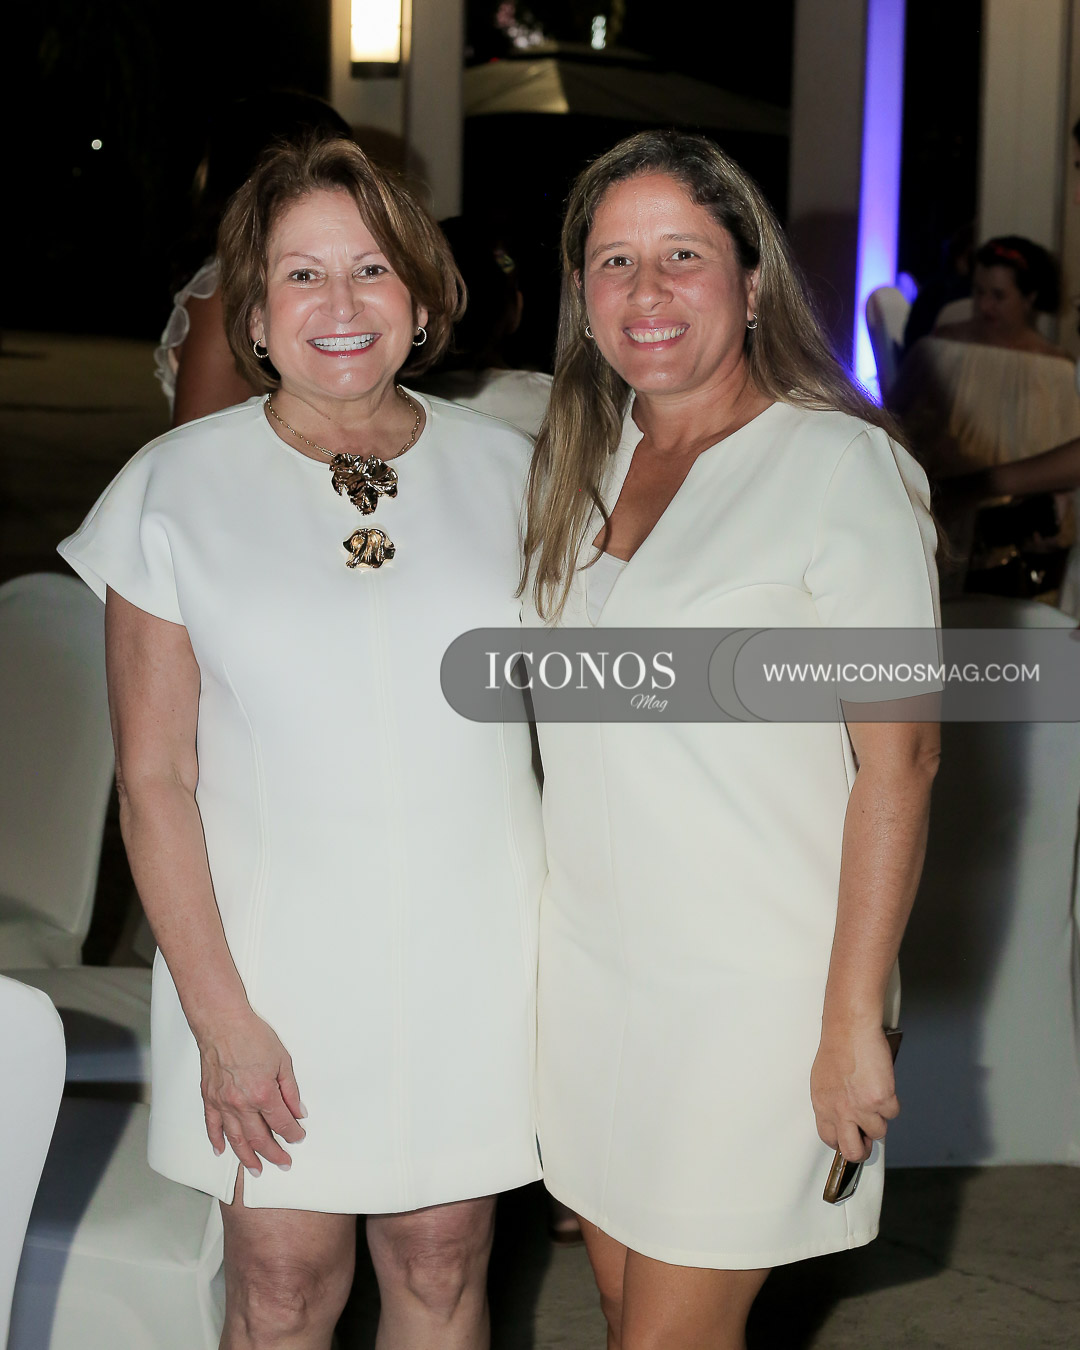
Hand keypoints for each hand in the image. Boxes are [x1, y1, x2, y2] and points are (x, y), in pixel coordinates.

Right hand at [197, 1008, 305, 1173]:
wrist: (223, 1023)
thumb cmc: (253, 1036)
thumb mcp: (283, 1060)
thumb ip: (291, 1090)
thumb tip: (299, 1111)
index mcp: (263, 1094)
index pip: (282, 1123)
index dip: (293, 1134)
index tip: (298, 1138)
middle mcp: (242, 1104)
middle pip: (260, 1138)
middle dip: (274, 1154)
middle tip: (283, 1163)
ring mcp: (223, 1104)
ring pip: (236, 1140)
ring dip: (247, 1157)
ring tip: (256, 1170)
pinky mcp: (209, 1099)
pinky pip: (212, 1126)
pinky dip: (217, 1141)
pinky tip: (222, 1151)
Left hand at [810, 1023, 898, 1163]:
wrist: (850, 1029)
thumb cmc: (838, 1047)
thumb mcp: (823, 1080)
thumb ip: (832, 1102)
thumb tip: (842, 1117)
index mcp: (822, 1106)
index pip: (829, 1139)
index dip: (842, 1142)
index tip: (850, 1139)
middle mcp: (840, 1111)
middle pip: (852, 1151)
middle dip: (862, 1150)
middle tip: (867, 1139)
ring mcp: (861, 1108)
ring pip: (878, 1132)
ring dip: (880, 1117)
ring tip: (874, 1096)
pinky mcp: (881, 1100)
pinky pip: (892, 1113)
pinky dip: (891, 1102)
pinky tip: (883, 1086)